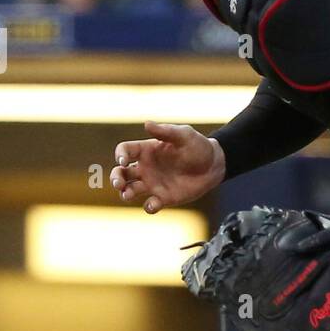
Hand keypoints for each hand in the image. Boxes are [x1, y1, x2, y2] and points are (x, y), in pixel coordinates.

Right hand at [111, 122, 225, 212]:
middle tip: (118, 184)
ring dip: (125, 193)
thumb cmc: (197, 146)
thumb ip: (165, 131)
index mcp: (147, 150)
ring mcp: (153, 183)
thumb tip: (146, 124)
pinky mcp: (163, 198)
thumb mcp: (183, 135)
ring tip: (127, 194)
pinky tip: (153, 204)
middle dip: (115, 178)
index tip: (123, 161)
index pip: (124, 151)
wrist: (214, 165)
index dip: (120, 155)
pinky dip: (148, 207)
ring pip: (130, 190)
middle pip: (120, 173)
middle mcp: (145, 167)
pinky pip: (150, 205)